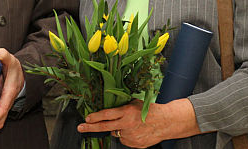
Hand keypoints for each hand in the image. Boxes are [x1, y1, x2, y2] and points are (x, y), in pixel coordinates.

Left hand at [77, 99, 199, 147]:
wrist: (167, 122)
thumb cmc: (151, 110)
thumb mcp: (135, 102)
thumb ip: (122, 106)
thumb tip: (108, 107)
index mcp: (127, 112)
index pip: (106, 115)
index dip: (95, 117)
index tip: (86, 119)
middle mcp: (127, 125)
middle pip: (105, 127)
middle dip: (90, 128)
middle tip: (80, 128)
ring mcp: (131, 136)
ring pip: (116, 133)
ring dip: (118, 129)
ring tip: (130, 124)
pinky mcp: (135, 144)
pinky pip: (125, 140)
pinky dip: (126, 136)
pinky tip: (135, 131)